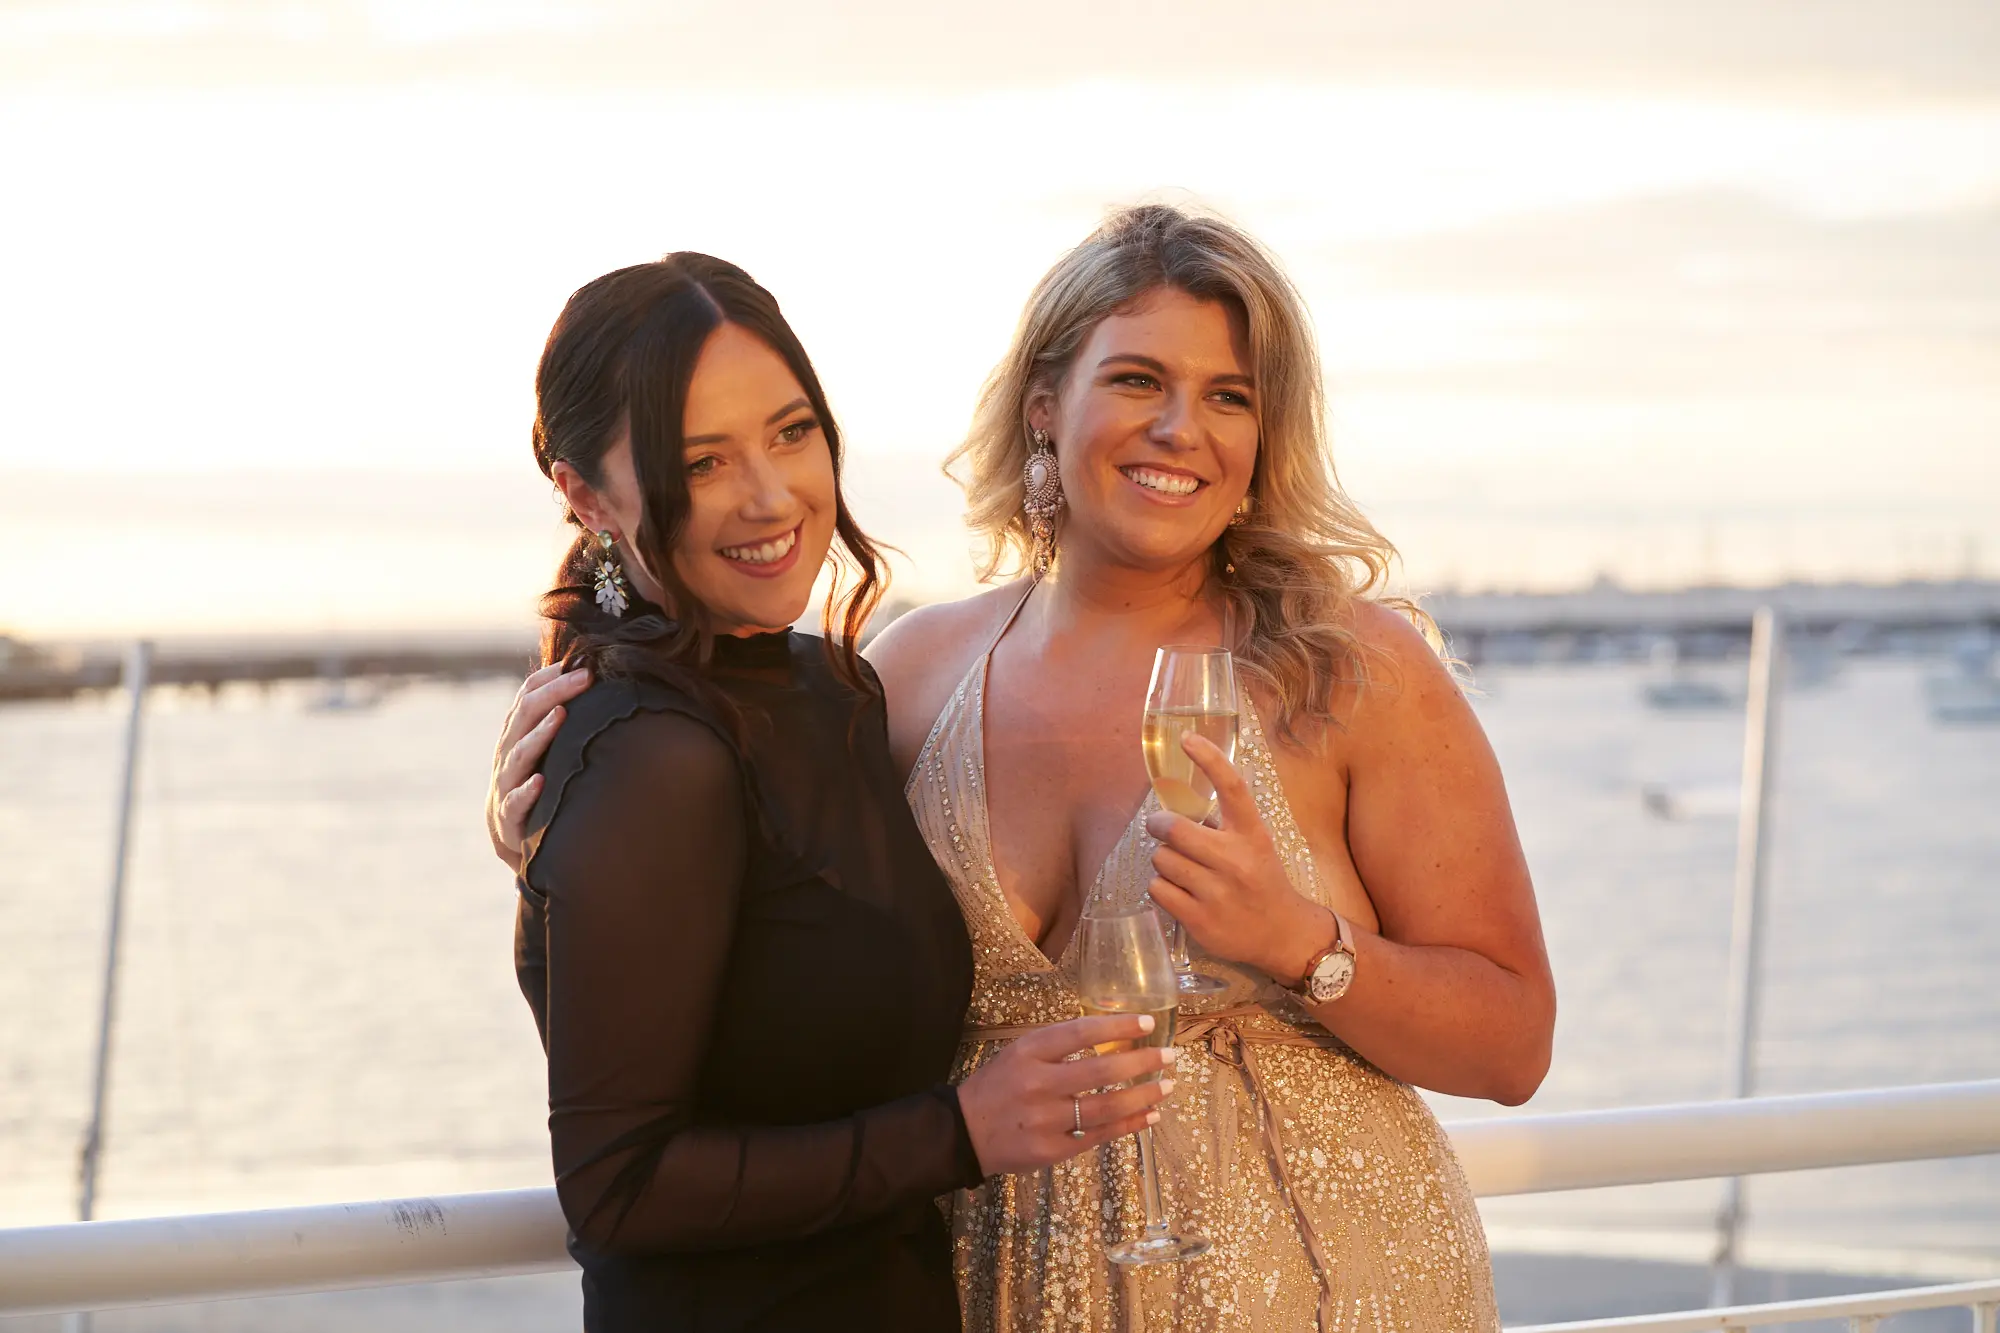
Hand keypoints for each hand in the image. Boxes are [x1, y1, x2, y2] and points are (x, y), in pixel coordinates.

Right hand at [486, 661, 590, 872]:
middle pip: (525, 714)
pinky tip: (540, 782)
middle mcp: (508, 752)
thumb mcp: (544, 746)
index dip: (550, 677)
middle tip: (585, 677)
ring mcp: (506, 783)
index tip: (581, 662)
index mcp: (516, 732)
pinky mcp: (509, 816)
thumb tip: (593, 679)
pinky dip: (526, 791)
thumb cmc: (536, 778)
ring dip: (540, 734)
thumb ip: (559, 715)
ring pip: (518, 754)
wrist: (509, 830)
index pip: (526, 695)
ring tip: (562, 714)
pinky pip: (515, 802)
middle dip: (554, 692)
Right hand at [956, 1014, 1175, 1177]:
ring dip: (1143, 1096)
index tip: (1149, 1022)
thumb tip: (1114, 1038)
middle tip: (1169, 1056)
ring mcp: (1045, 1120)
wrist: (965, 1131)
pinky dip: (1129, 1125)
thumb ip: (1058, 1045)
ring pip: (1106, 1107)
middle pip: (1100, 1071)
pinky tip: (1149, 1115)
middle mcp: (1037, 1084)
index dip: (1118, 1026)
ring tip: (1167, 1086)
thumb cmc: (999, 1085)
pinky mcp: (1052, 1150)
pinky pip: (1099, 1137)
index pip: (1080, 1032)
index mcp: (1028, 1052)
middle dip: (1142, 1062)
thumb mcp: (1019, 1052)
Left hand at [1144, 733, 1332, 983]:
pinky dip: (1161, 887)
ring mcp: (1217, 892)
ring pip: (1161, 860)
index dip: (1209, 759)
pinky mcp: (1199, 919)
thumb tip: (1174, 805)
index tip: (1187, 738)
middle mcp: (1236, 860)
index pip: (1232, 788)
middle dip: (1158, 824)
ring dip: (1163, 861)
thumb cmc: (1262, 882)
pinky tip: (1180, 892)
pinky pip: (1157, 889)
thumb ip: (1223, 826)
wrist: (1282, 934)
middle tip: (1160, 827)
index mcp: (1252, 835)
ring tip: (1181, 869)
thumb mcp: (1255, 846)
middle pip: (1174, 828)